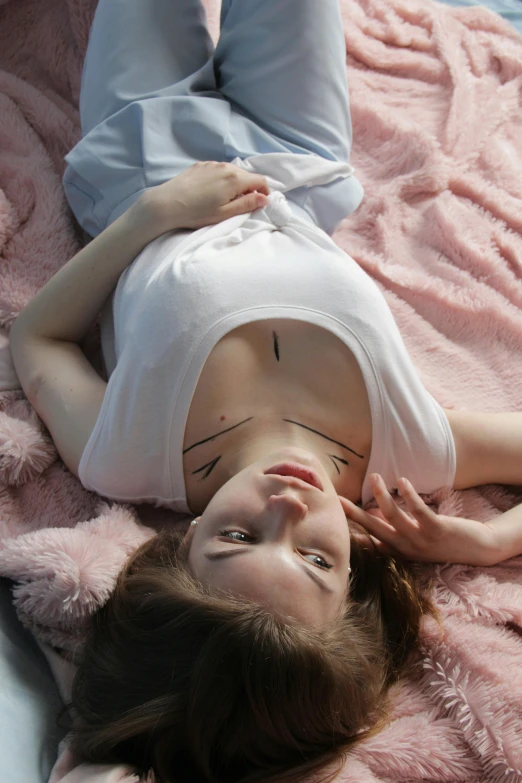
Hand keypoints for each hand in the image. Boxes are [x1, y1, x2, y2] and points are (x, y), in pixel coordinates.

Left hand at [146, 160, 270, 232]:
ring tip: (224, 199)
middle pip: (247, 175)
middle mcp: (225, 166)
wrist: (167, 203)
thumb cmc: (196, 213)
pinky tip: (211, 191)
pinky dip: (221, 178)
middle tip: (240, 204)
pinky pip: (218, 170)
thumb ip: (247, 204)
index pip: (260, 180)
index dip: (264, 192)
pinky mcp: (201, 165)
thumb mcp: (225, 213)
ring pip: (232, 172)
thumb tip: (264, 198)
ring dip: (235, 183)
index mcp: (235, 179)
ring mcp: (212, 164)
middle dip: (249, 188)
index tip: (260, 203)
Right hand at [339, 473, 499, 565]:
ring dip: (382, 496)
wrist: (477, 550)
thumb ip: (394, 531)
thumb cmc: (443, 541)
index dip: (352, 527)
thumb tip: (374, 514)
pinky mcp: (436, 529)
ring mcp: (421, 540)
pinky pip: (419, 511)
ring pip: (394, 517)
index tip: (334, 514)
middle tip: (338, 500)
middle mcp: (406, 547)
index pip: (369, 538)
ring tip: (374, 477)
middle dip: (355, 514)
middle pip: (375, 528)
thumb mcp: (414, 540)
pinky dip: (409, 495)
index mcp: (398, 550)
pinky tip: (402, 481)